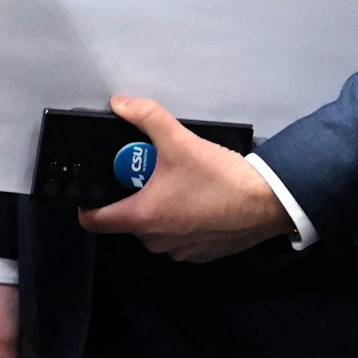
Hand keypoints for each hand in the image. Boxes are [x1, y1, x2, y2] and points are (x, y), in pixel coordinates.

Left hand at [76, 95, 292, 261]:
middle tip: (144, 175)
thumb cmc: (222, 178)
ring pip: (153, 230)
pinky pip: (178, 239)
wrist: (270, 202)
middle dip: (130, 197)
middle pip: (125, 221)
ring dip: (156, 211)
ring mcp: (180, 251)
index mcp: (143, 217)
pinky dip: (180, 223)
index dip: (87, 204)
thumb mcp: (179, 141)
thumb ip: (146, 117)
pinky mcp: (202, 254)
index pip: (93, 221)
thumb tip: (121, 103)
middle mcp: (157, 240)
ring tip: (172, 185)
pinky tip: (194, 202)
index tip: (92, 190)